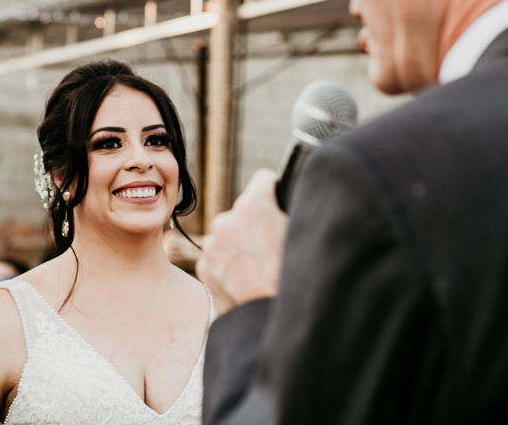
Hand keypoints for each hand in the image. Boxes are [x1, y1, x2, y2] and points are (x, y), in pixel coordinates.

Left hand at [197, 168, 288, 315]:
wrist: (269, 328)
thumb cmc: (294, 284)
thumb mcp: (304, 240)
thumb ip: (293, 215)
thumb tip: (294, 205)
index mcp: (253, 207)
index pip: (264, 180)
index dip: (276, 192)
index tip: (281, 204)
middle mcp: (227, 220)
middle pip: (244, 209)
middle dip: (257, 222)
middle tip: (274, 247)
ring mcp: (212, 245)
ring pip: (229, 233)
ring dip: (241, 243)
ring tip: (261, 268)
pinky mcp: (204, 267)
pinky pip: (218, 255)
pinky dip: (229, 262)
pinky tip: (246, 280)